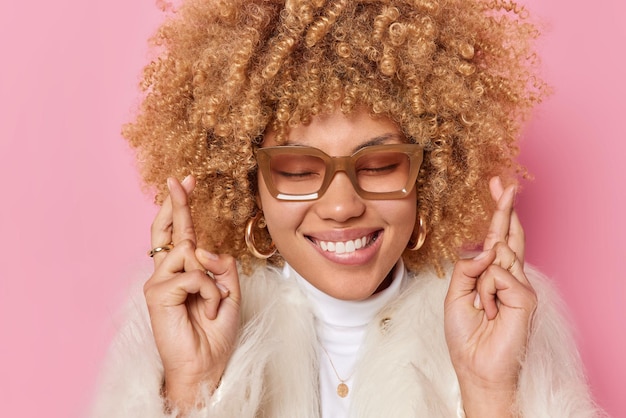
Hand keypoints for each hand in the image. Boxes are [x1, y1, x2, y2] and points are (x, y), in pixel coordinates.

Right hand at [144, 176, 240, 410]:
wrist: (206, 365)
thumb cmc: (215, 332)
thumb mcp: (230, 292)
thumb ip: (222, 265)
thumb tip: (203, 247)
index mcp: (183, 271)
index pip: (179, 233)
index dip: (181, 207)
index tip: (185, 181)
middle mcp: (166, 273)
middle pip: (167, 230)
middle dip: (176, 203)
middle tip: (181, 179)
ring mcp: (158, 282)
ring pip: (189, 251)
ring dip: (213, 279)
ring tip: (212, 305)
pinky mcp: (156, 293)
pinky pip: (193, 274)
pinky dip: (210, 292)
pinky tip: (207, 310)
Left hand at [444, 177, 536, 416]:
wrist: (476, 366)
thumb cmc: (465, 335)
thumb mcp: (455, 295)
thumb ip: (467, 268)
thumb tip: (487, 249)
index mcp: (492, 275)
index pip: (498, 237)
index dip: (499, 212)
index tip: (499, 186)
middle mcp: (509, 276)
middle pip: (508, 235)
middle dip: (505, 208)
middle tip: (504, 183)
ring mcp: (520, 285)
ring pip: (496, 257)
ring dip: (480, 284)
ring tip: (483, 309)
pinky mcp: (526, 296)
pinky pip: (498, 275)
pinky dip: (487, 293)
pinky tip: (491, 311)